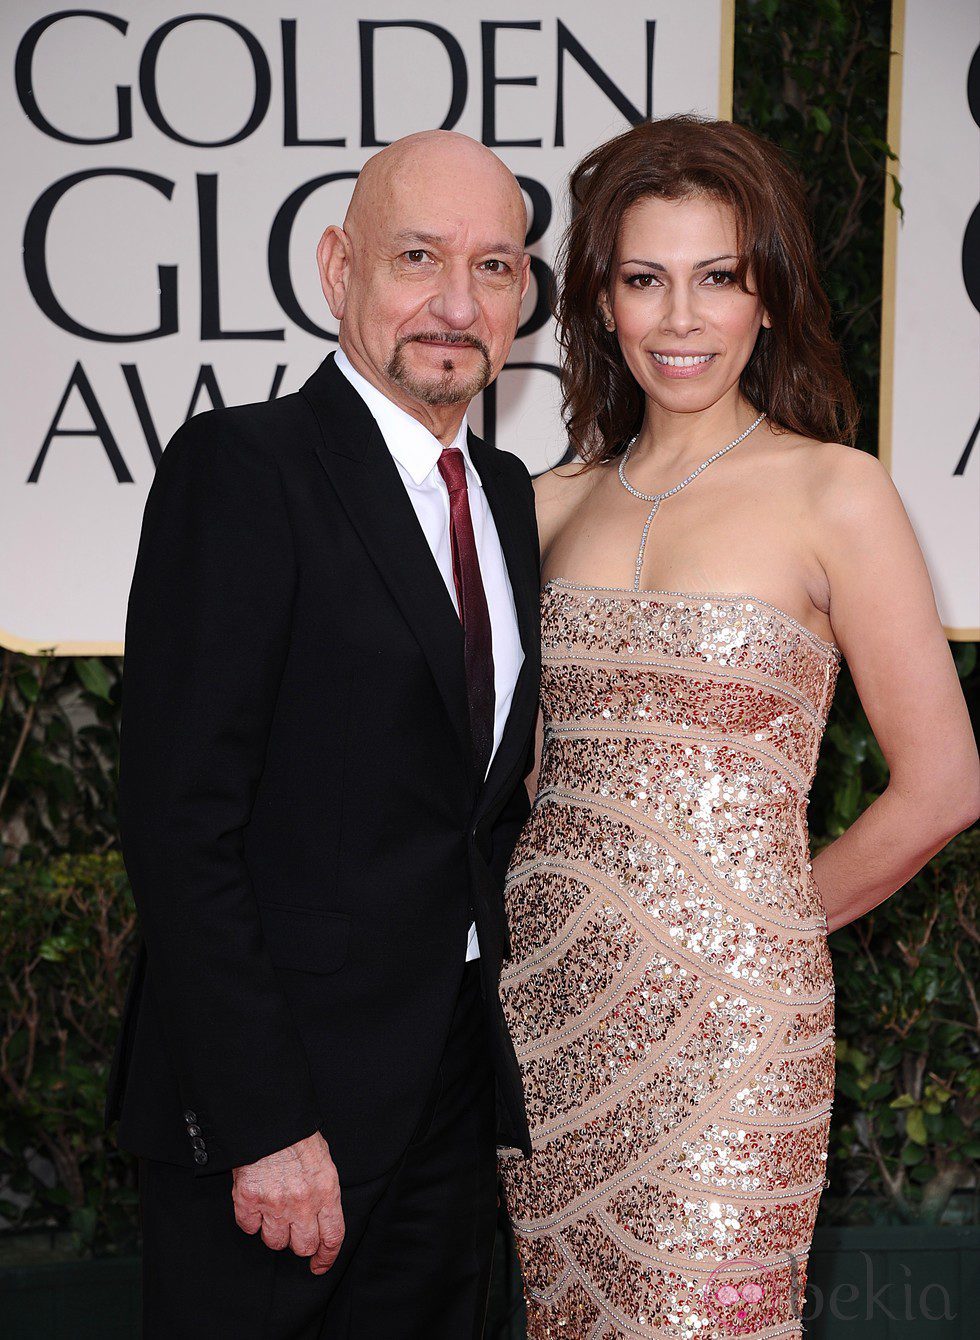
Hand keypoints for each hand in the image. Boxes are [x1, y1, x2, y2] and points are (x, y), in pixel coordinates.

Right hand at [232, 1131, 344, 1274]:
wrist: (269, 1118)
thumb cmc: (297, 1135)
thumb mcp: (323, 1161)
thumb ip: (324, 1191)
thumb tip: (322, 1214)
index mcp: (326, 1191)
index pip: (332, 1236)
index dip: (327, 1256)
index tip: (319, 1264)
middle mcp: (302, 1203)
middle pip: (303, 1246)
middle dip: (299, 1241)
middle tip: (293, 1227)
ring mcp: (274, 1203)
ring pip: (275, 1241)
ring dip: (274, 1231)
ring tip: (273, 1209)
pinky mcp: (248, 1200)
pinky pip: (248, 1227)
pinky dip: (251, 1219)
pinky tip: (255, 1203)